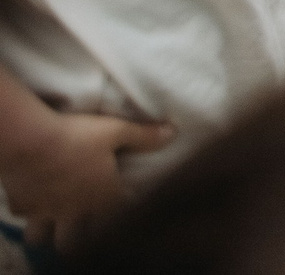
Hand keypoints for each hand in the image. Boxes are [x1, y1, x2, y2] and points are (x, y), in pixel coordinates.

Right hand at [0, 109, 172, 246]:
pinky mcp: (20, 203)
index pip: (113, 223)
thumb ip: (144, 137)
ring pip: (40, 237)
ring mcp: (42, 211)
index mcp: (99, 197)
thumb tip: (173, 133)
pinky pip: (19, 215)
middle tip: (80, 233)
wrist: (29, 140)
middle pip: (71, 244)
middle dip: (75, 243)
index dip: (117, 224)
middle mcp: (71, 211)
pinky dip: (24, 210)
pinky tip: (29, 200)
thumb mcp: (116, 131)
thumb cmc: (78, 136)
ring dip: (45, 232)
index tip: (120, 219)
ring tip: (51, 223)